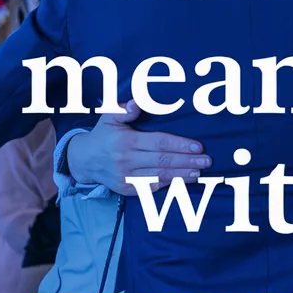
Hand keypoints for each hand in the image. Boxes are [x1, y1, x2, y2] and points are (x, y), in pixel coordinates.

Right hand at [65, 100, 211, 195]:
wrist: (85, 160)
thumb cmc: (104, 135)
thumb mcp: (109, 117)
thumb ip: (124, 110)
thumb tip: (137, 102)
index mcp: (125, 141)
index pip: (158, 143)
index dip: (179, 145)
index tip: (198, 146)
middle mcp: (126, 161)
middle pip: (163, 161)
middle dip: (187, 161)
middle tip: (207, 161)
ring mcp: (126, 178)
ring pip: (160, 177)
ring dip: (182, 175)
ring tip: (200, 172)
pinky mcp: (127, 190)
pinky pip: (151, 188)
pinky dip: (169, 185)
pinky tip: (183, 180)